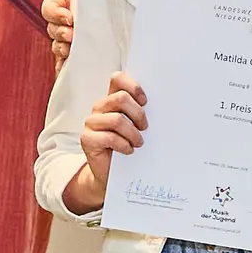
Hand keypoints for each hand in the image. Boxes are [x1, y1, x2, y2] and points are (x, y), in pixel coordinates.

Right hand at [42, 0, 75, 68]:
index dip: (56, 14)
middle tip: (72, 35)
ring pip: (58, 44)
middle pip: (52, 29)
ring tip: (70, 49)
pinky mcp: (81, 47)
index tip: (69, 17)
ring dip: (61, 48)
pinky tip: (65, 70)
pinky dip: (63, 66)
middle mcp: (63, 18)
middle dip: (60, 33)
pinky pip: (67, 59)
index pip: (49, 8)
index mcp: (60, 0)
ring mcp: (71, 33)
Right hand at [71, 72, 146, 209]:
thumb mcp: (136, 126)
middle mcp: (100, 107)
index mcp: (112, 99)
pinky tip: (128, 150)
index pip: (117, 79)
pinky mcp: (87, 139)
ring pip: (117, 119)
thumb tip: (163, 103)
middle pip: (121, 98)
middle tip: (145, 127)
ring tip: (138, 143)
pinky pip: (109, 137)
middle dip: (138, 114)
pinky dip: (124, 145)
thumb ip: (141, 112)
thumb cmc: (127, 146)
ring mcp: (92, 123)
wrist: (111, 173)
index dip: (133, 87)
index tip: (145, 101)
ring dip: (133, 133)